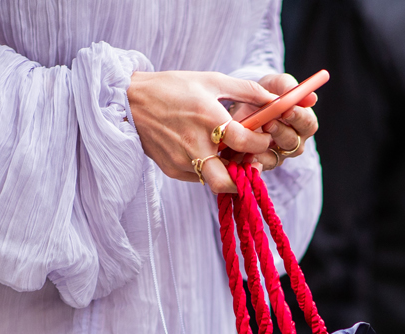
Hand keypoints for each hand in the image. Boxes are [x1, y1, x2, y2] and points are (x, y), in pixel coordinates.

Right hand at [128, 71, 275, 193]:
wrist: (130, 100)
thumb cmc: (172, 87)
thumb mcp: (211, 80)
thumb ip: (246, 90)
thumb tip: (274, 98)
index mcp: (208, 118)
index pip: (245, 143)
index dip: (261, 143)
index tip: (262, 138)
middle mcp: (194, 144)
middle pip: (226, 181)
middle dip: (245, 179)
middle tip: (251, 165)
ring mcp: (181, 160)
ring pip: (213, 181)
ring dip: (227, 174)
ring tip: (231, 159)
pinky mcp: (171, 169)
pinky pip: (198, 177)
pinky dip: (208, 170)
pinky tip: (208, 154)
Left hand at [228, 73, 319, 172]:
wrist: (245, 105)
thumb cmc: (267, 92)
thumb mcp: (277, 84)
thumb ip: (290, 88)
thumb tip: (312, 98)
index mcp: (303, 122)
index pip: (308, 124)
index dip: (299, 117)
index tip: (288, 109)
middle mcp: (294, 141)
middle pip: (294, 143)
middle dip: (280, 131)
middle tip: (268, 122)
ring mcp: (279, 154)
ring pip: (277, 156)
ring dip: (265, 145)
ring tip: (252, 135)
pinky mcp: (263, 163)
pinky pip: (259, 165)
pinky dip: (252, 158)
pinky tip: (244, 150)